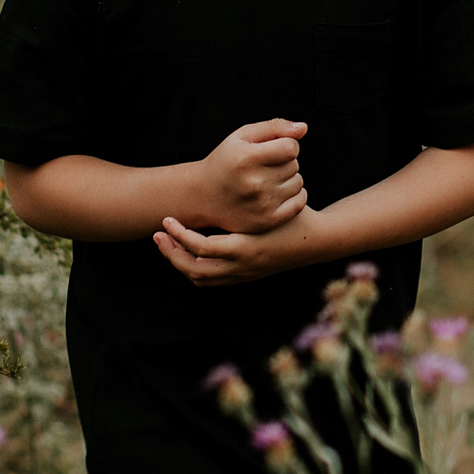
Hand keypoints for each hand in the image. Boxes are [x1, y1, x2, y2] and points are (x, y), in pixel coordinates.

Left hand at [153, 211, 321, 286]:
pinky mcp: (245, 277)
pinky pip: (212, 280)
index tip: (167, 220)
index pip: (200, 248)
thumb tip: (209, 192)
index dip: (179, 235)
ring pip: (200, 278)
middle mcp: (242, 267)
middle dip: (171, 253)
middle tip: (158, 235)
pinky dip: (195, 269)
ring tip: (168, 243)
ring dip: (180, 263)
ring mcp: (243, 275)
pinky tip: (189, 252)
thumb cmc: (293, 215)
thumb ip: (242, 204)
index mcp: (245, 248)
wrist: (315, 241)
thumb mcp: (268, 206)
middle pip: (193, 270)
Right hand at [193, 118, 307, 233]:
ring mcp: (262, 204)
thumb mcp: (242, 136)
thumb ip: (274, 127)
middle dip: (284, 162)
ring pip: (298, 183)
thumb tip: (303, 128)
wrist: (203, 195)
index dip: (285, 145)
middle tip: (264, 166)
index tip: (271, 149)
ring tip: (267, 179)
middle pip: (294, 165)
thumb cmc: (226, 161)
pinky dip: (295, 195)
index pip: (291, 147)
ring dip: (288, 179)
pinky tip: (278, 192)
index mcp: (247, 158)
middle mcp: (255, 182)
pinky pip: (299, 203)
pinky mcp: (268, 221)